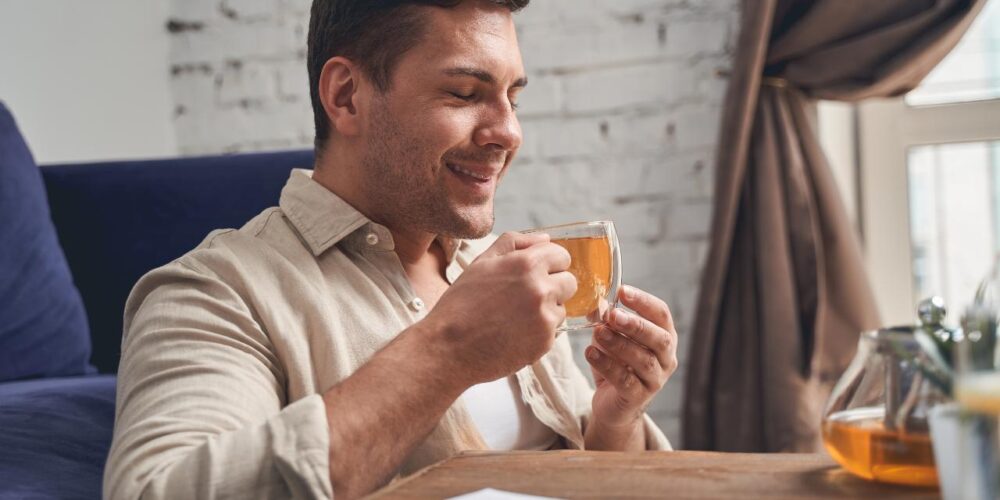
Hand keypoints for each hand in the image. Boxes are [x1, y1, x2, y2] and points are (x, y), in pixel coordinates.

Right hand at [423, 231, 576, 385]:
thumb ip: (515, 243)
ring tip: (514, 317)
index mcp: (527, 264)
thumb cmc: (461, 303)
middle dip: (553, 286)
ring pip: (562, 308)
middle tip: (525, 296)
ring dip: (545, 311)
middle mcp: (541, 289)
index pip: (562, 256)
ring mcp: (545, 318)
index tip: (536, 273)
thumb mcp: (482, 262)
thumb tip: (546, 238)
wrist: (448, 348)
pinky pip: (552, 332)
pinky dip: (537, 332)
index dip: (549, 263)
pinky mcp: (545, 343)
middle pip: (569, 282)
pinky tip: (513, 334)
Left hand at [586, 285, 677, 429]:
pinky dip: (607, 365)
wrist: (613, 404)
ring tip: (599, 333)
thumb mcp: (610, 337)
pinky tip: (591, 353)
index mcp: (663, 336)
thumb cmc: (617, 364)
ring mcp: (656, 379)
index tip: (622, 291)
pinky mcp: (639, 397)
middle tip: (613, 315)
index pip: (661, 314)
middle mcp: (666, 357)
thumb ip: (606, 320)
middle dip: (636, 324)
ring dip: (620, 344)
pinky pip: (625, 380)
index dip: (643, 301)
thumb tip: (596, 301)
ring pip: (644, 360)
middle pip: (659, 338)